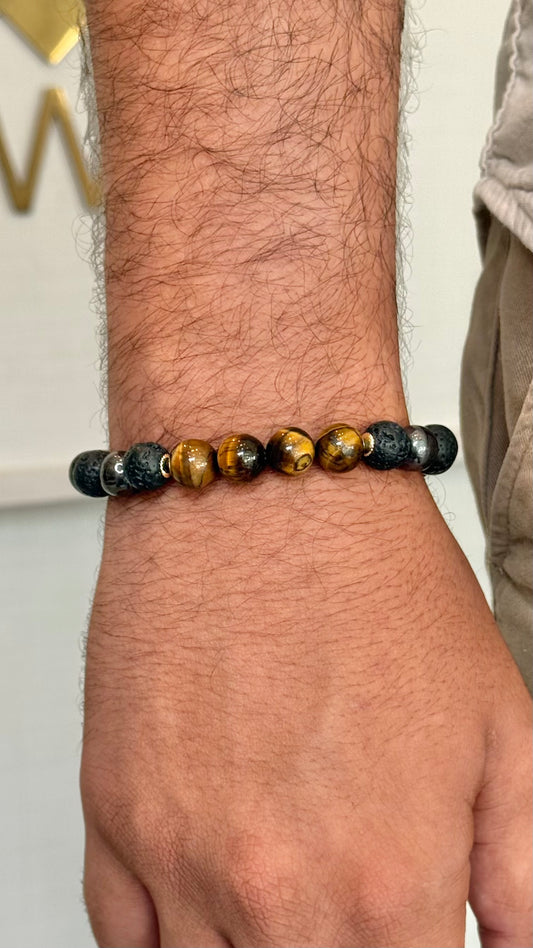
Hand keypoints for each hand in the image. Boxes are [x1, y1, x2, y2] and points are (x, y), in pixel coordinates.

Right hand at [81, 471, 531, 946]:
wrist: (264, 492)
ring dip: (257, 947)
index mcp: (386, 884)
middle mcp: (274, 890)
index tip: (404, 930)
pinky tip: (211, 904)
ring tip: (290, 884)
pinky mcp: (111, 811)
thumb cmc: (374, 583)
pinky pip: (127, 943)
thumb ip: (524, 879)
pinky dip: (173, 944)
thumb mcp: (505, 730)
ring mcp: (178, 857)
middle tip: (349, 908)